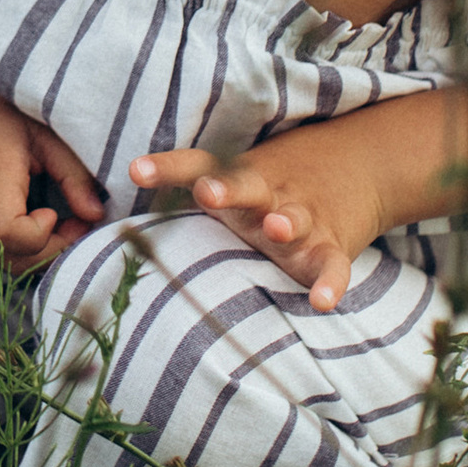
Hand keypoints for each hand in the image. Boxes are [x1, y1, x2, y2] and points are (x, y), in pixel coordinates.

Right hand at [0, 52, 105, 268]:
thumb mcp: (39, 130)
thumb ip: (72, 174)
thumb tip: (96, 216)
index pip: (6, 234)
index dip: (42, 236)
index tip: (54, 211)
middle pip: (9, 259)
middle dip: (48, 250)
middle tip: (67, 221)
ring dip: (26, 251)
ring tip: (40, 214)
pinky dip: (3, 246)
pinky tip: (9, 213)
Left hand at [130, 119, 410, 311]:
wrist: (356, 164)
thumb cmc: (269, 186)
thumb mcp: (234, 180)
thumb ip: (188, 196)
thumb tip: (111, 231)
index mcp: (236, 178)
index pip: (197, 165)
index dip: (166, 167)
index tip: (136, 170)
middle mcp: (266, 195)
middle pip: (245, 186)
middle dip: (226, 188)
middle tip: (208, 193)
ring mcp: (302, 218)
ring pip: (293, 218)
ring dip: (285, 222)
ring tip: (277, 227)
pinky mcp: (333, 244)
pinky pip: (332, 265)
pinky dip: (330, 282)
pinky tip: (322, 302)